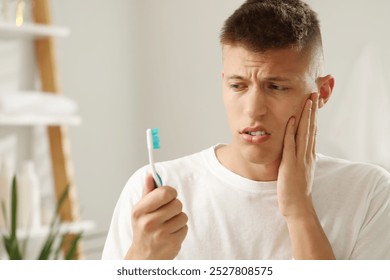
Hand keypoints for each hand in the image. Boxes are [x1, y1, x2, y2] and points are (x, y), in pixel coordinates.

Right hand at [125, 174, 187, 259]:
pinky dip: (180, 229)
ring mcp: (161, 234)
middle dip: (175, 207)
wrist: (144, 257)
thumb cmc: (143, 229)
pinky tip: (170, 234)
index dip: (170, 192)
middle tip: (167, 213)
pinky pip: (185, 227)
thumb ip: (148, 192)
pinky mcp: (172, 243)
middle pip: (177, 204)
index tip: (169, 195)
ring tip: (167, 225)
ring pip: (183, 216)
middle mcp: (149, 223)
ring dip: (178, 219)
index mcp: (139, 211)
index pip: (164, 193)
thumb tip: (150, 174)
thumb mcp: (140, 211)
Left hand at [277, 93, 333, 258]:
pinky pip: (291, 145)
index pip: (312, 131)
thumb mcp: (300, 170)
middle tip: (313, 93)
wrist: (297, 206)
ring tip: (307, 100)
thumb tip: (296, 148)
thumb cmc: (296, 189)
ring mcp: (300, 159)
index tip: (313, 102)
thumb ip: (299, 158)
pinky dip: (292, 131)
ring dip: (306, 116)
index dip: (313, 116)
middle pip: (311, 128)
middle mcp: (307, 154)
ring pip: (304, 133)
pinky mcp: (291, 164)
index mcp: (309, 155)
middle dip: (312, 110)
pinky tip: (292, 120)